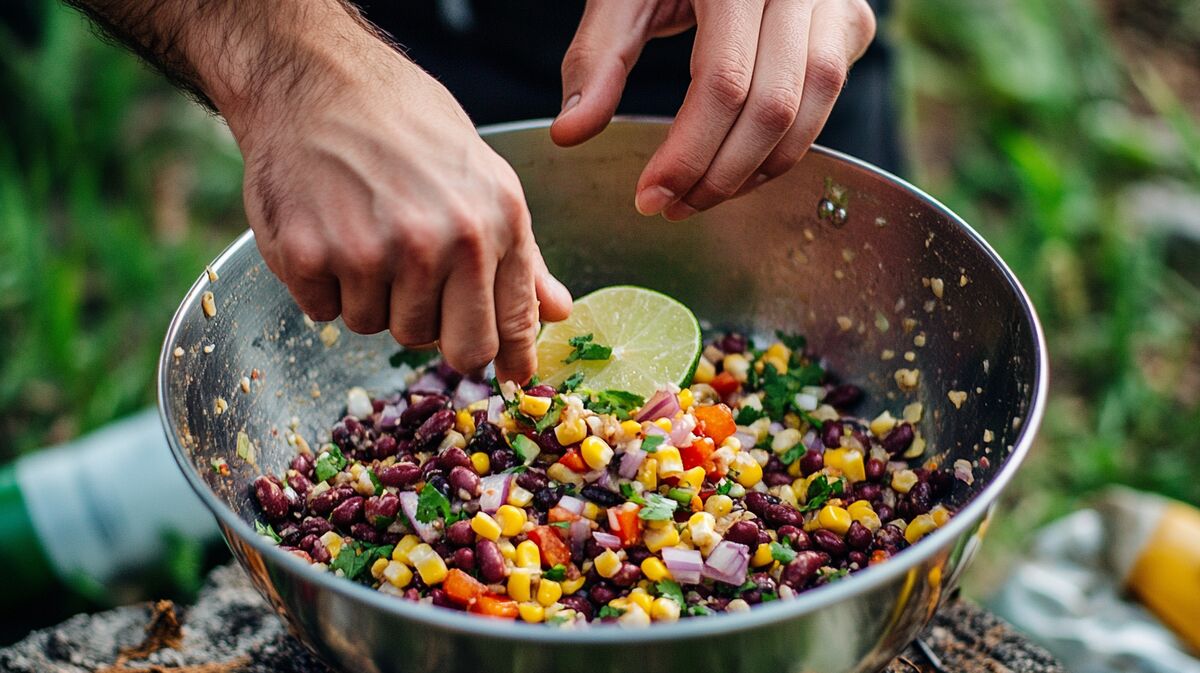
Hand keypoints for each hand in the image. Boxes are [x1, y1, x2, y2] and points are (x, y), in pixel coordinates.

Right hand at [224, 26, 571, 382]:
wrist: (319, 82)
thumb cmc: (409, 128)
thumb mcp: (487, 179)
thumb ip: (522, 256)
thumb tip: (557, 314)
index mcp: (495, 223)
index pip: (506, 327)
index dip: (504, 359)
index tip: (505, 375)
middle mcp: (441, 242)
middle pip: (443, 345)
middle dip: (429, 323)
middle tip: (410, 273)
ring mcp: (374, 252)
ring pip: (377, 328)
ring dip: (370, 296)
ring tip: (364, 231)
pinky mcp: (312, 256)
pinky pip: (325, 312)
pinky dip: (323, 284)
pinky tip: (328, 230)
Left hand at [550, 0, 875, 219]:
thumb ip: (598, 58)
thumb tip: (570, 133)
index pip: (723, 84)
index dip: (688, 153)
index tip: (649, 197)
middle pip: (772, 108)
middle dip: (720, 176)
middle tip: (672, 207)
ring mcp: (833, 3)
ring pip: (810, 111)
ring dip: (756, 171)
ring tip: (701, 196)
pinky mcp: (850, 20)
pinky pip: (826, 99)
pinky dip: (784, 146)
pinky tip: (739, 168)